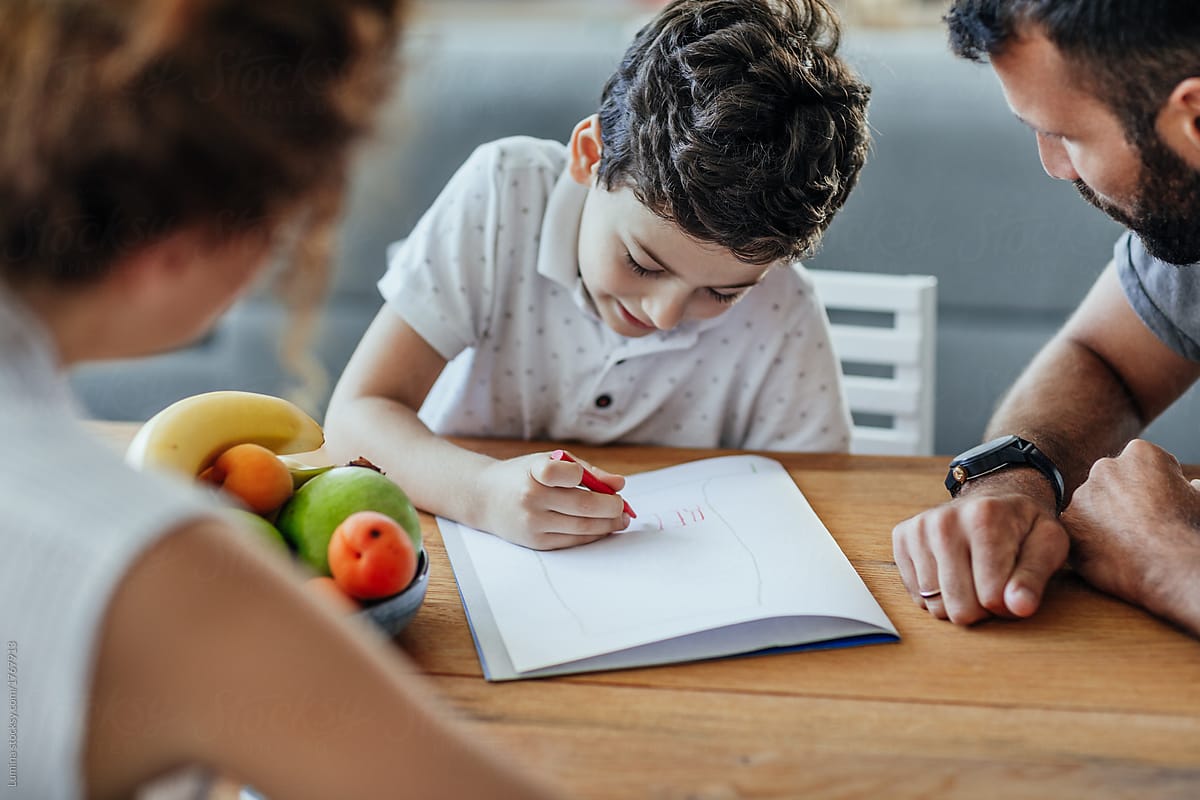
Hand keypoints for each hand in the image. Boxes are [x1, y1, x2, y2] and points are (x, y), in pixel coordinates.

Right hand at [476, 450, 630, 549]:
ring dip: (608, 524)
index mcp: (533, 471)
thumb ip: (586, 470)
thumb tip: (620, 484)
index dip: (583, 476)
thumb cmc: (524, 475)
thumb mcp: (549, 461)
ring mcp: (533, 522)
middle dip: (612, 508)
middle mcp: (531, 498)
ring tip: (620, 519)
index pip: (562, 472)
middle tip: (623, 507)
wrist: (485, 498)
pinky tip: (603, 528)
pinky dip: (593, 535)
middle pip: (584, 506)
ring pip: (582, 527)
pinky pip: (573, 540)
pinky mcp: (536, 541)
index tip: (600, 481)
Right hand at [892, 473, 1068, 623]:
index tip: (1015, 588)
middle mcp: (944, 522)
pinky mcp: (902, 538)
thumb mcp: (1048, 545)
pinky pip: (917, 596)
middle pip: (961, 608)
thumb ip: (1036, 577)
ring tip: (972, 578)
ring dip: (958, 601)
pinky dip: (936, 594)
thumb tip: (1018, 606)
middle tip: (993, 585)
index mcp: (985, 519)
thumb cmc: (1023, 525)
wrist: (993, 496)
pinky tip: (951, 572)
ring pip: (936, 606)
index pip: (992, 598)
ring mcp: (918, 529)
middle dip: (982, 609)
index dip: (1009, 605)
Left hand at [1063, 439, 1199, 633]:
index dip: (1153, 488)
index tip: (1161, 506)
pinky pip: (1076, 529)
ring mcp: (1082, 494)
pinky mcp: (1068, 522)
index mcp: (1140, 452)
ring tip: (1125, 542)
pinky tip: (1108, 553)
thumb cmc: (1188, 529)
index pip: (1139, 465)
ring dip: (1101, 519)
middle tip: (1139, 526)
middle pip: (1109, 482)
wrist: (1169, 564)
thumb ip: (1187, 487)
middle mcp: (1105, 467)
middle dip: (1120, 499)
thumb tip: (1193, 485)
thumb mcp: (1198, 498)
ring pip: (1089, 505)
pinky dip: (1087, 540)